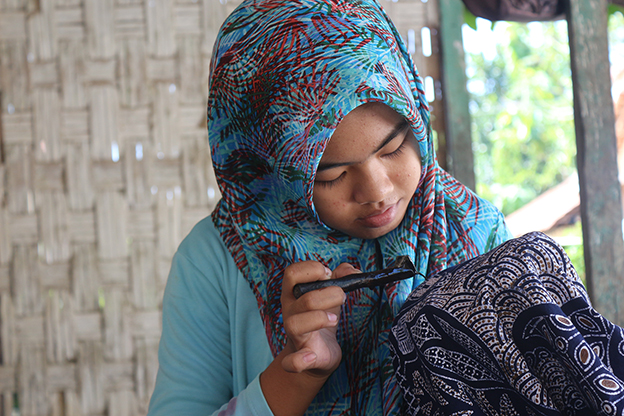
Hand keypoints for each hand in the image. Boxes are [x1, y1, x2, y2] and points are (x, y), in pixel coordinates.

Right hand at [280, 261, 358, 377]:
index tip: (328, 274)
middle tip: (342, 297)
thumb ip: (341, 277)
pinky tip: (311, 356)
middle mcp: (290, 312)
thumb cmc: (321, 317)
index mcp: (294, 294)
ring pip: (295, 324)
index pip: (291, 273)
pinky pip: (292, 362)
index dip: (311, 269)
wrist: (318, 353)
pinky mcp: (302, 357)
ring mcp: (295, 335)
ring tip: (335, 319)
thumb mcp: (330, 294)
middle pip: (303, 298)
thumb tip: (351, 270)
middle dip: (328, 294)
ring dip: (319, 319)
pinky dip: (299, 360)